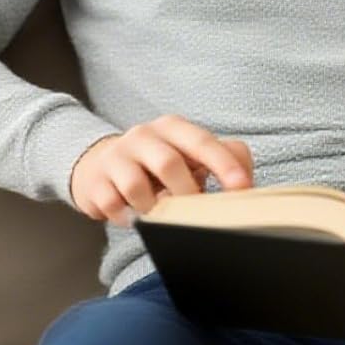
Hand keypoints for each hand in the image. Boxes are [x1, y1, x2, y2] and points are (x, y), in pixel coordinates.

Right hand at [69, 116, 253, 225]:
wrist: (102, 165)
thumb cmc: (159, 164)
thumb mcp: (191, 154)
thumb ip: (225, 159)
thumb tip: (248, 184)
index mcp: (172, 128)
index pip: (201, 141)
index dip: (223, 164)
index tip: (242, 188)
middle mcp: (143, 136)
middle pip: (168, 163)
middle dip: (186, 194)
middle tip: (198, 215)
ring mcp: (116, 158)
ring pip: (136, 186)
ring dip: (153, 208)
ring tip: (160, 216)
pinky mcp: (96, 182)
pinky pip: (112, 204)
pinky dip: (127, 217)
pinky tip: (133, 217)